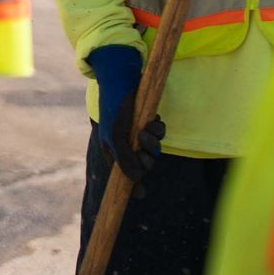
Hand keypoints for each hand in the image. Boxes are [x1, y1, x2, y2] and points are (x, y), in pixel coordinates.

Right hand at [87, 45, 163, 191]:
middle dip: (147, 159)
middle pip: (143, 165)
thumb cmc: (114, 109)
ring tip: (147, 129)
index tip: (142, 194)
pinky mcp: (148, 122)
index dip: (133, 185)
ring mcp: (138, 134)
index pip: (125, 175)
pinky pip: (160, 134)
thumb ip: (126, 160)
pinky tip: (153, 120)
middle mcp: (126, 145)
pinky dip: (159, 129)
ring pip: (154, 150)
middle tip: (143, 150)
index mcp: (113, 151)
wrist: (122, 80)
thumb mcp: (116, 137)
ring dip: (153, 142)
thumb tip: (137, 180)